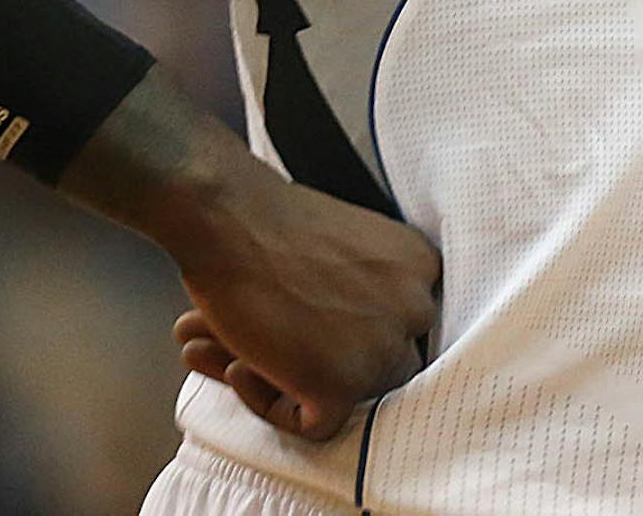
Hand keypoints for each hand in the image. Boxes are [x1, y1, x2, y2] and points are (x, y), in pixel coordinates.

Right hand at [167, 165, 440, 440]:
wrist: (229, 219)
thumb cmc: (272, 225)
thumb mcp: (344, 248)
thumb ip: (355, 291)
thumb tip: (325, 336)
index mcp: (419, 266)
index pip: (395, 323)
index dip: (340, 331)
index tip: (296, 323)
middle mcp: (415, 306)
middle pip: (376, 360)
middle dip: (310, 358)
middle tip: (253, 348)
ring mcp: (383, 348)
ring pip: (348, 395)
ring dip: (284, 380)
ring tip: (223, 351)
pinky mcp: (344, 385)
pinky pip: (315, 425)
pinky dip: (269, 406)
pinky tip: (237, 367)